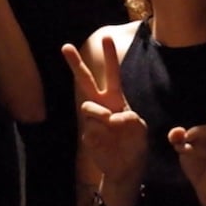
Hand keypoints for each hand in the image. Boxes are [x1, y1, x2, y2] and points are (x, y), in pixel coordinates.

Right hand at [62, 35, 147, 181]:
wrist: (126, 169)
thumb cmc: (135, 145)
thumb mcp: (139, 129)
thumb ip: (129, 119)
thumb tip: (111, 117)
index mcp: (117, 100)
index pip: (112, 74)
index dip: (109, 56)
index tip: (105, 36)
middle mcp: (102, 106)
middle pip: (86, 81)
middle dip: (75, 64)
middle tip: (66, 46)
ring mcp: (92, 120)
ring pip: (88, 106)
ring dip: (99, 112)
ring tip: (110, 124)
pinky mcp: (88, 135)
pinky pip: (91, 129)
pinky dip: (102, 135)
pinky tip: (108, 143)